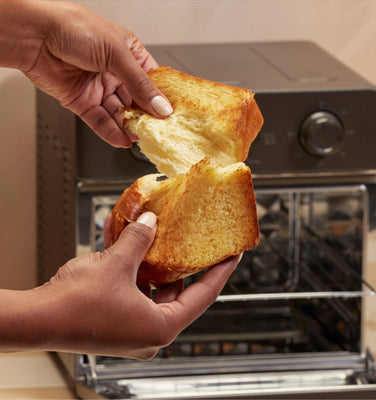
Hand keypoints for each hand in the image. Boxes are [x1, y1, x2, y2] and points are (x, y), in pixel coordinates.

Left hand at [18, 1, 171, 146]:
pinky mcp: (82, 102)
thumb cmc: (73, 27)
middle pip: (136, 101)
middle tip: (156, 131)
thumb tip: (161, 106)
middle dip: (145, 117)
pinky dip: (110, 132)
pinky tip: (121, 140)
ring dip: (128, 127)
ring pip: (118, 113)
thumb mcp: (116, 53)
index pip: (151, 81)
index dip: (161, 99)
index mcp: (128, 53)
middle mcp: (115, 72)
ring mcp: (98, 88)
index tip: (171, 115)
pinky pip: (100, 121)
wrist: (34, 35)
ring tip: (139, 138)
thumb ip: (140, 84)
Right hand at [29, 212, 238, 358]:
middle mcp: (149, 331)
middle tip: (194, 242)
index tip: (234, 255)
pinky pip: (133, 290)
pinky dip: (133, 270)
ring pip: (153, 289)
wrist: (36, 319)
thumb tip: (150, 221)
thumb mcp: (117, 264)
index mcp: (160, 326)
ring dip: (153, 263)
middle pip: (177, 291)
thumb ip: (138, 239)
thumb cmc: (76, 305)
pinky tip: (130, 245)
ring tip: (159, 237)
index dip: (221, 272)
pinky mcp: (116, 320)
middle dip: (182, 263)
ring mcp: (132, 327)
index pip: (204, 295)